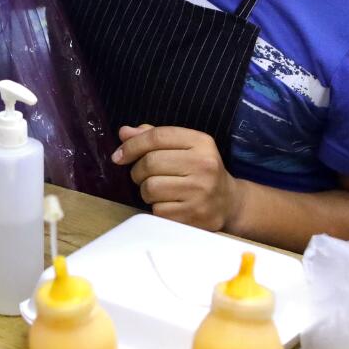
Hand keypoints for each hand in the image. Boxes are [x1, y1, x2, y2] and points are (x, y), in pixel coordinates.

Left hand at [113, 124, 237, 231]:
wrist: (229, 203)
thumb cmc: (199, 172)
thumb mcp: (185, 148)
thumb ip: (155, 138)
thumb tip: (124, 132)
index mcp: (202, 142)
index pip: (157, 136)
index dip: (132, 145)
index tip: (119, 155)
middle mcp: (204, 165)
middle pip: (150, 162)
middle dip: (137, 171)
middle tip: (141, 176)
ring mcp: (200, 192)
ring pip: (150, 187)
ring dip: (146, 191)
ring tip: (158, 191)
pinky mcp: (194, 216)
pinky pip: (157, 209)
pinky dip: (156, 208)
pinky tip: (169, 204)